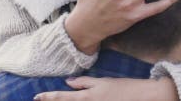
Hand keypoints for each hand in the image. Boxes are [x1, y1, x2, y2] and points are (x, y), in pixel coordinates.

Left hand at [33, 76, 178, 100]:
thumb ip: (84, 83)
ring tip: (55, 100)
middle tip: (41, 100)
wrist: (142, 97)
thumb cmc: (124, 87)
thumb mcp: (103, 82)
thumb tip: (68, 82)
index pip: (62, 98)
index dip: (48, 97)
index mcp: (87, 97)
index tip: (37, 97)